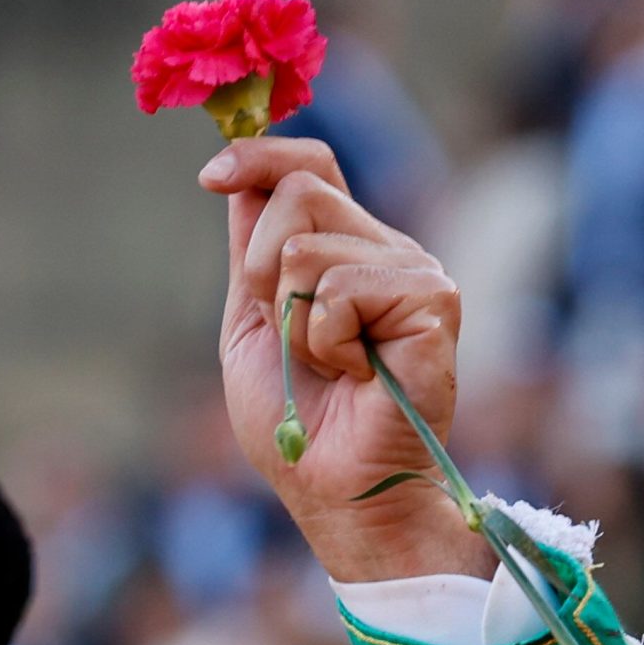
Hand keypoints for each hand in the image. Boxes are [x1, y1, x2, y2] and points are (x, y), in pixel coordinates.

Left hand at [204, 137, 490, 581]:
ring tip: (328, 366)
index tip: (210, 177)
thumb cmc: (295, 424)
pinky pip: (340, 288)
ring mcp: (414, 269)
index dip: (259, 154)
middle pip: (298, 192)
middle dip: (261, 271)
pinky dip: (326, 342)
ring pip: (308, 242)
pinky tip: (358, 375)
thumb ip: (251, 251)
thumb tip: (235, 172)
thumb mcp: (250, 324)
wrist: (335, 490)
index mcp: (342, 248)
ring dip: (291, 320)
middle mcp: (383, 248)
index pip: (308, 164)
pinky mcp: (433, 298)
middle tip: (288, 336)